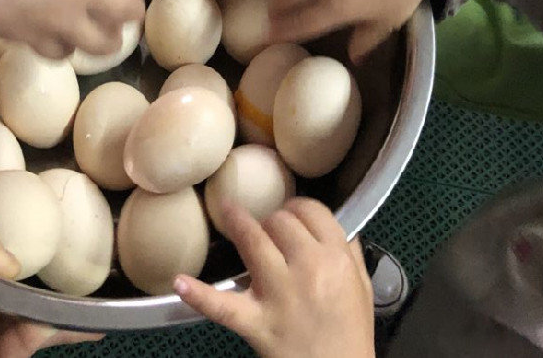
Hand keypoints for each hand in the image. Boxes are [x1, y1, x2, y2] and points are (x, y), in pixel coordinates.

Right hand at [0, 0, 145, 59]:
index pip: (128, 12)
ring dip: (72, 42)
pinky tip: (30, 19)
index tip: (130, 2)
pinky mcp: (5, 37)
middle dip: (111, 38)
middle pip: (104, 46)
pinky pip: (31, 45)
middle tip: (107, 25)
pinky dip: (38, 37)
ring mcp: (34, 33)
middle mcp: (65, 20)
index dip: (134, 8)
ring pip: (66, 53)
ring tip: (67, 27)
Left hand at [174, 199, 373, 357]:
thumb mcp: (362, 288)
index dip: (298, 207)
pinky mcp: (255, 323)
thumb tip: (333, 226)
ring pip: (253, 243)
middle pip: (280, 221)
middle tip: (269, 229)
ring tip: (225, 212)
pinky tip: (180, 282)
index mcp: (336, 260)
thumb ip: (349, 253)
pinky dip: (199, 295)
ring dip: (237, 224)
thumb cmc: (349, 335)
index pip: (312, 211)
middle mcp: (308, 270)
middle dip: (273, 220)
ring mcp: (279, 295)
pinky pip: (221, 306)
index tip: (291, 212)